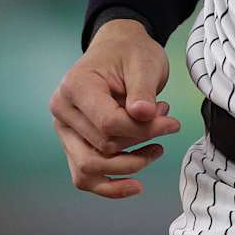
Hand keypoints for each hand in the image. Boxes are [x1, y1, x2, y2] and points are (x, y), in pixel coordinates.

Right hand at [47, 18, 182, 198]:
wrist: (118, 49)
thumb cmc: (130, 53)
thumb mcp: (144, 63)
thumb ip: (143, 91)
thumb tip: (144, 115)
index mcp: (75, 87)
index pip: (108, 122)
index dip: (143, 129)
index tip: (171, 123)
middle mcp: (62, 111)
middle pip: (103, 146)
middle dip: (141, 141)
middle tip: (167, 124)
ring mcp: (65, 130)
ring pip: (89, 168)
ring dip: (128, 166)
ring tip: (156, 150)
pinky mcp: (73, 143)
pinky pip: (84, 176)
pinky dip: (109, 186)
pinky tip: (135, 186)